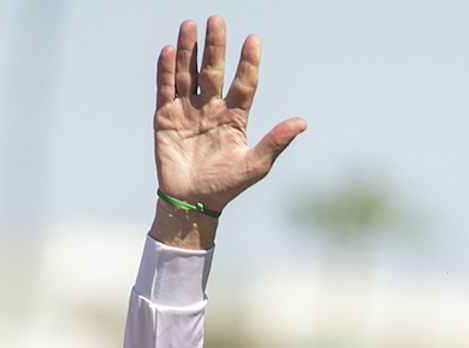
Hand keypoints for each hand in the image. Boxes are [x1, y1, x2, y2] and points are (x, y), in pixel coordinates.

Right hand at [151, 16, 305, 249]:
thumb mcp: (254, 166)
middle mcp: (212, 107)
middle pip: (214, 71)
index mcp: (234, 117)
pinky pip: (166, 89)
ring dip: (188, 49)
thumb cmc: (225, 186)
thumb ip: (276, 142)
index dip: (248, 63)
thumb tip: (302, 122)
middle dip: (215, 47)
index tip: (253, 40)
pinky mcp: (166, 117)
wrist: (192, 204)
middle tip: (217, 21)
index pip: (244, 84)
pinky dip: (166, 71)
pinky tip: (169, 50)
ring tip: (191, 25)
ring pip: (188, 73)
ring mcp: (188, 110)